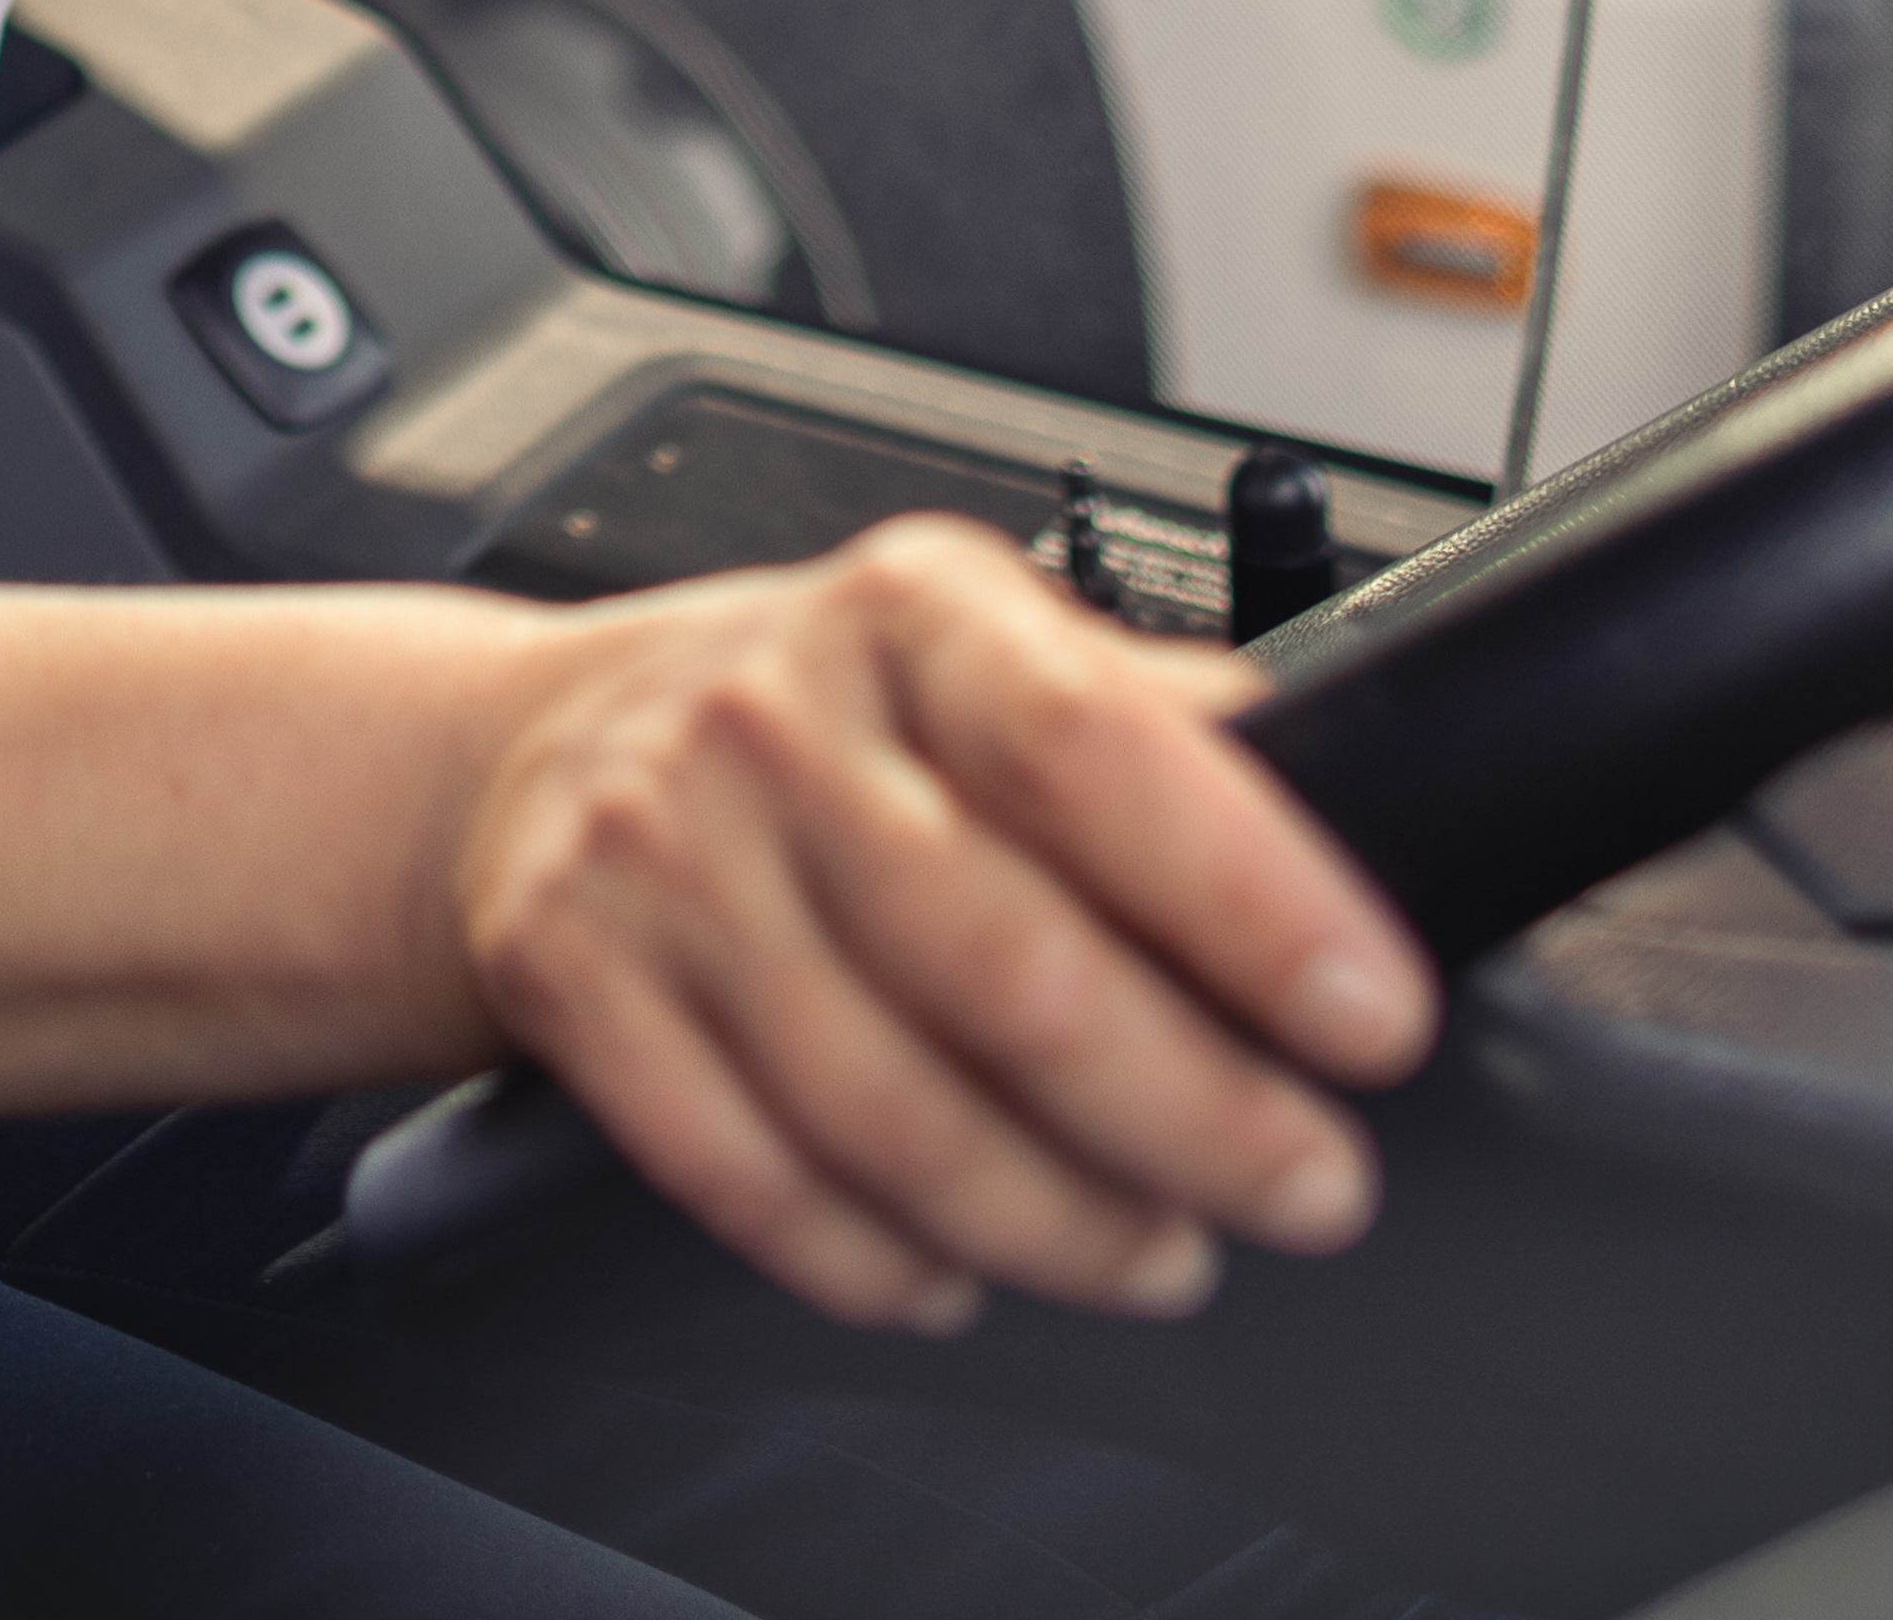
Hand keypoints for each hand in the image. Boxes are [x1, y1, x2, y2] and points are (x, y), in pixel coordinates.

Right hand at [450, 517, 1439, 1334]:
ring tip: (1160, 1252)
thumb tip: (1363, 788)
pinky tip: (958, 1274)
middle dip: (1193, 1110)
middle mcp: (770, 719)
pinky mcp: (574, 979)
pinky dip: (870, 1259)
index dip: (1249, 898)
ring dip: (1054, 1218)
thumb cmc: (808, 719)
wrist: (523, 751)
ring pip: (882, 1104)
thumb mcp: (977, 651)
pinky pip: (744, 1172)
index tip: (1370, 1017)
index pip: (1093, 748)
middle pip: (1005, 964)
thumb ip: (1150, 718)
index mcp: (911, 617)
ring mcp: (658, 854)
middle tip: (1307, 1184)